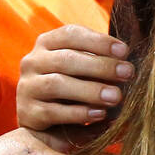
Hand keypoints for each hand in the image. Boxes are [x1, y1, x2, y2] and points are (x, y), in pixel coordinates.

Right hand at [17, 26, 132, 135]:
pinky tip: (99, 114)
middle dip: (100, 66)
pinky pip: (53, 111)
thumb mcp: (82, 68)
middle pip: (66, 59)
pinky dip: (79, 113)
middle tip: (127, 73)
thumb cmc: (71, 87)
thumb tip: (127, 63)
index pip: (71, 34)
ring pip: (57, 84)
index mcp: (47, 43)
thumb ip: (99, 60)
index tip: (124, 51)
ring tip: (116, 97)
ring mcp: (27, 87)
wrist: (43, 120)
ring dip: (90, 90)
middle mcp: (32, 61)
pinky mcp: (28, 113)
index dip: (98, 41)